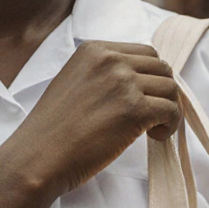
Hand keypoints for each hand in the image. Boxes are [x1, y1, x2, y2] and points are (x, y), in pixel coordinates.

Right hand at [14, 41, 180, 196]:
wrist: (37, 157)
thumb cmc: (53, 130)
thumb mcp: (74, 82)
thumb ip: (103, 74)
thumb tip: (140, 80)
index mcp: (94, 49)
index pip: (145, 52)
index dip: (151, 77)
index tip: (144, 97)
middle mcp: (110, 59)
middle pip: (161, 68)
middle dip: (161, 92)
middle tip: (151, 115)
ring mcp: (123, 82)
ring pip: (171, 88)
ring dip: (167, 109)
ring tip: (152, 128)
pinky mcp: (134, 109)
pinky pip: (171, 110)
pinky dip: (170, 125)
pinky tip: (154, 136)